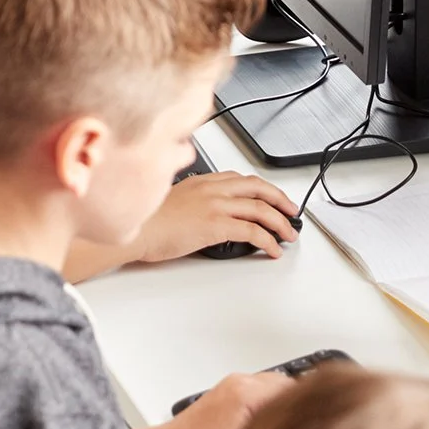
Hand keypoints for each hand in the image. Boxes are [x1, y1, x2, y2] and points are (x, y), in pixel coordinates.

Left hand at [134, 371, 295, 428]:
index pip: (291, 388)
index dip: (308, 402)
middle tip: (309, 417)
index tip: (318, 410)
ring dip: (283, 398)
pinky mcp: (228, 389)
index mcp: (248, 393)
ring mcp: (233, 383)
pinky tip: (272, 417)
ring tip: (293, 418)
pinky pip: (258, 386)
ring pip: (271, 383)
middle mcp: (241, 382)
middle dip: (298, 399)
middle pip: (283, 382)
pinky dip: (269, 398)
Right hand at [136, 170, 300, 261]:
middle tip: (291, 212)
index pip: (240, 179)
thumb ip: (193, 200)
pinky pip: (253, 231)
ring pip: (260, 208)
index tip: (271, 197)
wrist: (136, 229)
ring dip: (280, 223)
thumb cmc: (147, 220)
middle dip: (280, 200)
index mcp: (202, 180)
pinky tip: (273, 249)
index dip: (262, 188)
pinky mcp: (216, 225)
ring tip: (288, 234)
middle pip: (258, 188)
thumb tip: (204, 213)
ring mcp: (215, 205)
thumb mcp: (172, 199)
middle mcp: (212, 188)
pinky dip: (268, 240)